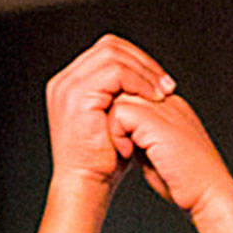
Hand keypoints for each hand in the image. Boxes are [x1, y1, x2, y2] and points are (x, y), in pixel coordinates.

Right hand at [46, 35, 172, 196]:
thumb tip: (149, 84)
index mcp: (71, 84)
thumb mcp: (114, 123)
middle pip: (110, 46)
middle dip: (143, 63)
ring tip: (162, 93)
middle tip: (166, 84)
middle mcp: (65, 81)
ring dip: (143, 72)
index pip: (108, 52)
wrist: (86, 185)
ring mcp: (68, 86)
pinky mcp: (78, 96)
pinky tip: (152, 99)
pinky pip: (115, 73)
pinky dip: (138, 82)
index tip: (160, 82)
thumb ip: (123, 99)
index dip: (137, 61)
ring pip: (114, 55)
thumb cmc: (102, 164)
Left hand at [109, 89, 232, 218]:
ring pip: (121, 98)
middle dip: (116, 118)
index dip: (125, 118)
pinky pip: (120, 112)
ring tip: (125, 150)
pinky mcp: (157, 121)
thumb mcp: (161, 156)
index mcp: (175, 110)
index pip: (138, 95)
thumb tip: (122, 136)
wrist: (210, 194)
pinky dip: (116, 132)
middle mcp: (170, 105)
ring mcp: (165, 110)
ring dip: (115, 125)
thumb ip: (143, 141)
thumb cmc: (188, 185)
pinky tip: (128, 153)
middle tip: (121, 146)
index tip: (126, 144)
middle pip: (127, 91)